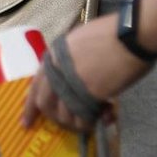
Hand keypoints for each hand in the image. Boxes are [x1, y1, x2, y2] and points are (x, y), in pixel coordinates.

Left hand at [23, 15, 149, 131]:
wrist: (130, 35)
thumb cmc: (110, 32)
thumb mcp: (79, 40)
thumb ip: (68, 59)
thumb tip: (69, 75)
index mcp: (54, 54)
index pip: (36, 85)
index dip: (30, 105)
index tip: (27, 120)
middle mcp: (58, 70)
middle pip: (45, 103)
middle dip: (52, 117)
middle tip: (63, 124)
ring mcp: (72, 84)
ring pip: (63, 115)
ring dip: (73, 123)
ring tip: (86, 121)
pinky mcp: (90, 95)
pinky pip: (83, 117)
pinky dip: (89, 123)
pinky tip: (100, 119)